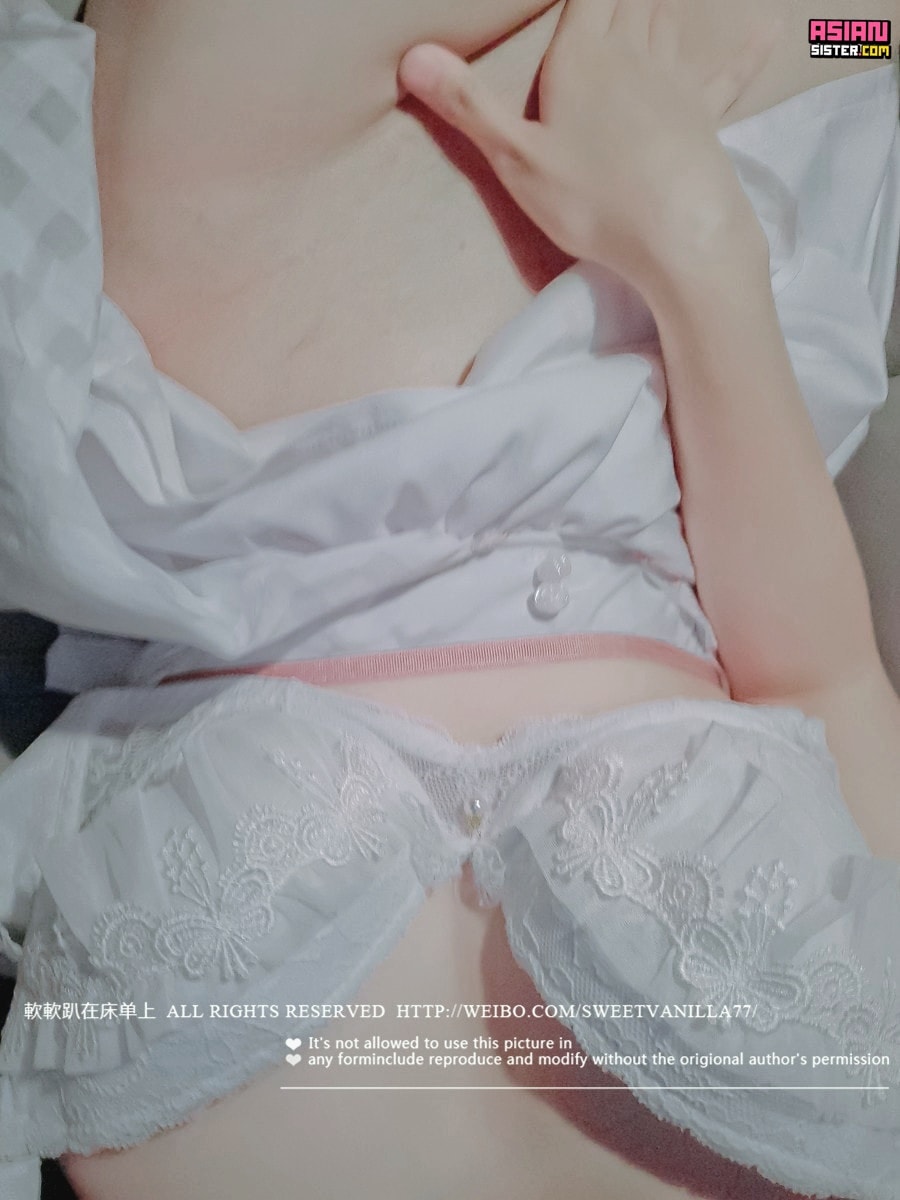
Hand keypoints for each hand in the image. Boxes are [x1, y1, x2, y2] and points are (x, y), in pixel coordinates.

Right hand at [398, 0, 778, 288]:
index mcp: (583, 56)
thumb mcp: (518, 159)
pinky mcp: (706, 117)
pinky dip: (742, 50)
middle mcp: (632, 55)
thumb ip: (469, 105)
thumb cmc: (594, 201)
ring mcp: (676, 82)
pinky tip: (766, 29)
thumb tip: (412, 55)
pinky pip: (725, 72)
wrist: (680, 238)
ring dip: (666, 1)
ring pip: (670, 19)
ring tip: (663, 0)